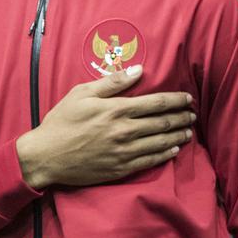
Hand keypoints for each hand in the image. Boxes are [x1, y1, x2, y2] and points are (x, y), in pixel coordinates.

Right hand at [16, 65, 195, 188]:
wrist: (44, 156)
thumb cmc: (62, 122)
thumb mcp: (81, 94)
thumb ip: (112, 82)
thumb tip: (139, 70)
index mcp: (116, 110)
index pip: (157, 103)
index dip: (176, 100)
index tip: (188, 99)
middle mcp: (125, 130)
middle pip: (164, 122)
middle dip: (182, 117)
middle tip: (193, 114)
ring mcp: (124, 151)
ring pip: (161, 142)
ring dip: (179, 135)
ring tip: (189, 130)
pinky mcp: (121, 168)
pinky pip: (151, 161)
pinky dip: (166, 154)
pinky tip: (175, 148)